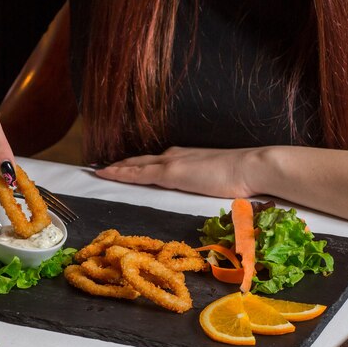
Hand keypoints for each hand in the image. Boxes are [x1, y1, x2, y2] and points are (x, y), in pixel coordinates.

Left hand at [94, 146, 255, 197]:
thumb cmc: (242, 177)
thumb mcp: (219, 180)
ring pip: (135, 165)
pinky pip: (138, 173)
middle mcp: (174, 156)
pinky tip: (106, 174)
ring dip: (116, 168)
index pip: (155, 162)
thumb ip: (207, 183)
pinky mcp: (170, 172)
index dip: (138, 165)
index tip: (124, 167)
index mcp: (186, 158)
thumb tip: (206, 190)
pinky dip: (120, 173)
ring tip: (97, 172)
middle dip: (121, 165)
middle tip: (101, 168)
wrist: (251, 167)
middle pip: (141, 161)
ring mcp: (171, 163)